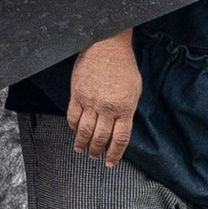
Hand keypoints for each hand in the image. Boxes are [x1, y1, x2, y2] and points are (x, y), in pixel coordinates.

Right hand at [68, 33, 140, 168]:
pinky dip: (73, 127)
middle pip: (100, 138)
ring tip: (81, 150)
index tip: (110, 162)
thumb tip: (120, 125)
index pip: (119, 139)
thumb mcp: (134, 90)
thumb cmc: (124, 66)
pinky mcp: (77, 94)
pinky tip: (75, 131)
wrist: (107, 45)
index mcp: (124, 108)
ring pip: (84, 131)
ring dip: (82, 144)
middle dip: (97, 151)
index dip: (114, 154)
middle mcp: (107, 108)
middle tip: (95, 157)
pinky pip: (73, 116)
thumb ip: (127, 109)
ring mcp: (90, 102)